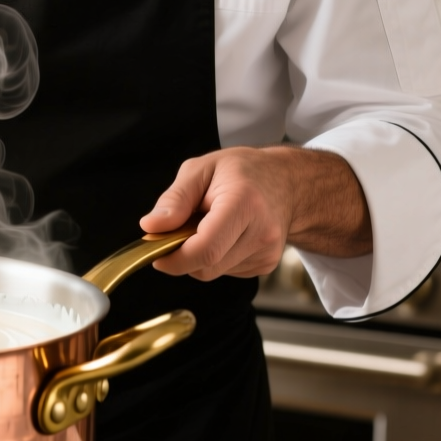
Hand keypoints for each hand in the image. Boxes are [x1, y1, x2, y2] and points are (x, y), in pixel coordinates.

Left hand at [138, 146, 371, 280]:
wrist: (288, 182)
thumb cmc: (243, 171)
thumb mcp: (201, 169)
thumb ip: (174, 199)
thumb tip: (151, 227)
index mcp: (244, 204)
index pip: (205, 249)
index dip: (174, 259)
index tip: (157, 253)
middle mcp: (261, 233)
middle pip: (206, 266)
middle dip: (183, 255)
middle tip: (181, 229)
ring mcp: (267, 253)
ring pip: (213, 272)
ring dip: (200, 255)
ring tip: (209, 225)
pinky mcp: (266, 265)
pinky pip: (226, 271)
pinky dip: (216, 257)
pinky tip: (225, 235)